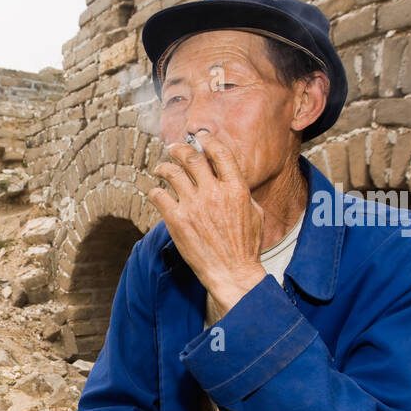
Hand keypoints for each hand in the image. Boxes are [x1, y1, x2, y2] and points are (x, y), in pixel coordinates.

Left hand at [149, 131, 266, 309]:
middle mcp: (214, 193)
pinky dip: (155, 192)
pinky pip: (159, 196)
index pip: (219, 153)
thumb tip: (229, 177)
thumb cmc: (245, 246)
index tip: (200, 137)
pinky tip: (156, 193)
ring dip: (163, 167)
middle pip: (192, 158)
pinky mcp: (177, 221)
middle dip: (180, 149)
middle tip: (173, 148)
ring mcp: (194, 206)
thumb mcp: (254, 212)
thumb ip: (241, 191)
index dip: (207, 141)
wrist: (232, 273)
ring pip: (172, 173)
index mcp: (236, 188)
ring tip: (160, 169)